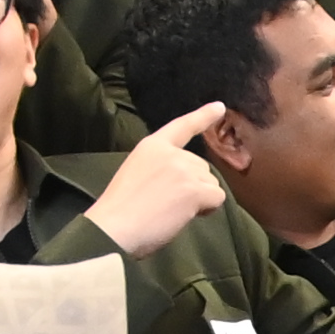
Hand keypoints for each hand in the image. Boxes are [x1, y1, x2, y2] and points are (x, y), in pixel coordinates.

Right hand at [89, 100, 234, 254]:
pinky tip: (185, 214)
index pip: (182, 126)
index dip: (203, 116)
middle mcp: (171, 153)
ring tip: (171, 210)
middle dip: (194, 185)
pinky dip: (208, 209)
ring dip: (200, 198)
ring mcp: (183, 169)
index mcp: (151, 146)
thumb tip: (183, 184)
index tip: (220, 107)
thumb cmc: (120, 209)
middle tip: (167, 203)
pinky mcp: (194, 189)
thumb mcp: (137, 173)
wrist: (114, 226)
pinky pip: (217, 197)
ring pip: (211, 183)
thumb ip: (160, 168)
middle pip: (202, 167)